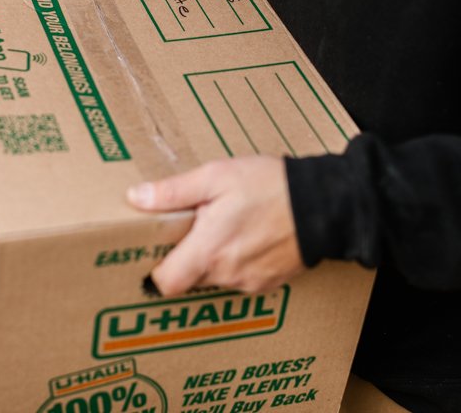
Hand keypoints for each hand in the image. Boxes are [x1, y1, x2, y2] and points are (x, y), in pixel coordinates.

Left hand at [127, 156, 305, 296]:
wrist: (325, 204)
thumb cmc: (270, 186)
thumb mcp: (216, 177)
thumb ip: (173, 192)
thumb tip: (135, 198)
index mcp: (208, 250)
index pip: (165, 284)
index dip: (156, 270)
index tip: (156, 251)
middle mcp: (226, 274)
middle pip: (189, 279)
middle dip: (187, 256)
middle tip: (193, 228)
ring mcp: (249, 282)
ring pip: (215, 278)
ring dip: (213, 258)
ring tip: (225, 227)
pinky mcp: (268, 283)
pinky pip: (240, 279)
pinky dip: (238, 262)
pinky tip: (247, 237)